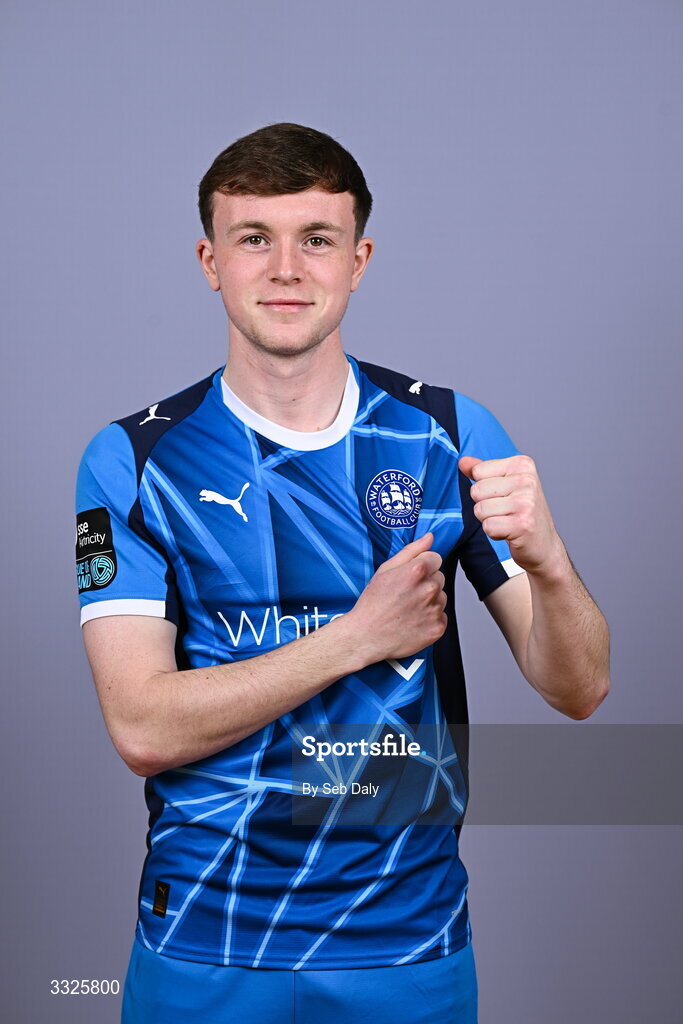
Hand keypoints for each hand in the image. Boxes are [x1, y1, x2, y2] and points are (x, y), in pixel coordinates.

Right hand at [348, 532, 446, 663]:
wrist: (367, 636)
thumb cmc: (373, 603)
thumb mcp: (385, 570)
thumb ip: (411, 551)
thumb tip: (430, 537)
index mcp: (417, 571)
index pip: (436, 558)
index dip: (422, 566)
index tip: (410, 577)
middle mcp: (429, 589)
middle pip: (439, 577)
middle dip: (426, 583)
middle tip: (406, 594)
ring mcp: (434, 610)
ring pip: (441, 597)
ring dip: (429, 601)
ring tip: (408, 609)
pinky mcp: (438, 628)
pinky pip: (441, 616)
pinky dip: (430, 618)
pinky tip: (413, 621)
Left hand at [458, 454, 564, 575]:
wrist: (544, 544)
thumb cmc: (522, 513)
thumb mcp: (505, 485)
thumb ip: (482, 471)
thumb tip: (462, 462)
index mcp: (522, 464)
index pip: (478, 471)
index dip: (484, 488)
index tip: (504, 496)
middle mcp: (526, 480)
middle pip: (476, 491)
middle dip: (484, 505)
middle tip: (505, 511)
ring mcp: (526, 502)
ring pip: (480, 509)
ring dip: (489, 520)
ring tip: (508, 521)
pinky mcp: (523, 524)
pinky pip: (488, 526)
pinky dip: (494, 533)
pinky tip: (510, 532)